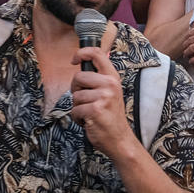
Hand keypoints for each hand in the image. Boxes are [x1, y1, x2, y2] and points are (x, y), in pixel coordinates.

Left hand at [70, 30, 135, 156]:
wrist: (119, 139)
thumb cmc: (111, 116)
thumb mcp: (110, 92)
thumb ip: (99, 79)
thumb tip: (81, 63)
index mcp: (113, 78)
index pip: (97, 54)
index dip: (82, 53)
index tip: (74, 59)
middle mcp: (110, 84)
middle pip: (78, 77)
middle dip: (75, 89)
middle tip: (85, 100)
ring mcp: (103, 97)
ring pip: (75, 96)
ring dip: (78, 107)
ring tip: (90, 113)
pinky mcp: (95, 110)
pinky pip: (75, 110)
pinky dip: (78, 118)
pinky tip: (89, 121)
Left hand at [184, 19, 193, 64]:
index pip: (190, 33)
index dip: (186, 38)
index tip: (186, 41)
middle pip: (188, 42)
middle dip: (185, 46)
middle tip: (184, 49)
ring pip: (191, 50)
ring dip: (187, 54)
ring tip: (186, 56)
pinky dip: (193, 60)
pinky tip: (192, 62)